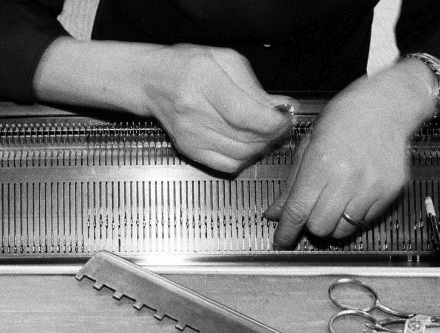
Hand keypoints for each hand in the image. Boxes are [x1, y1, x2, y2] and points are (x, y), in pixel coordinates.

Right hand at [142, 45, 294, 173]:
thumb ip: (254, 87)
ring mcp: (190, 133)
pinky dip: (245, 158)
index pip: (244, 114)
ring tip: (265, 133)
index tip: (284, 118)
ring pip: (240, 154)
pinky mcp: (189, 150)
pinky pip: (227, 165)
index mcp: (204, 79)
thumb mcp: (226, 61)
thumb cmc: (190, 66)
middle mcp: (194, 109)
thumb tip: (280, 108)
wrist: (155, 81)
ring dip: (261, 147)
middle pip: (245, 137)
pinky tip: (248, 145)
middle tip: (280, 125)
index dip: (271, 122)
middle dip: (271, 135)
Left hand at [264, 60, 436, 247]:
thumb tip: (275, 213)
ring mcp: (371, 187)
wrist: (387, 105)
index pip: (298, 210)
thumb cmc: (345, 118)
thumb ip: (292, 183)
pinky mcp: (390, 192)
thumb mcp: (309, 144)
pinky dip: (354, 216)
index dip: (286, 231)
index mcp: (322, 163)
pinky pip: (365, 221)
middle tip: (311, 212)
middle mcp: (347, 178)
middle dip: (310, 224)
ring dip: (332, 223)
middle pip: (319, 227)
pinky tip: (353, 196)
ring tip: (333, 203)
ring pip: (342, 230)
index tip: (281, 240)